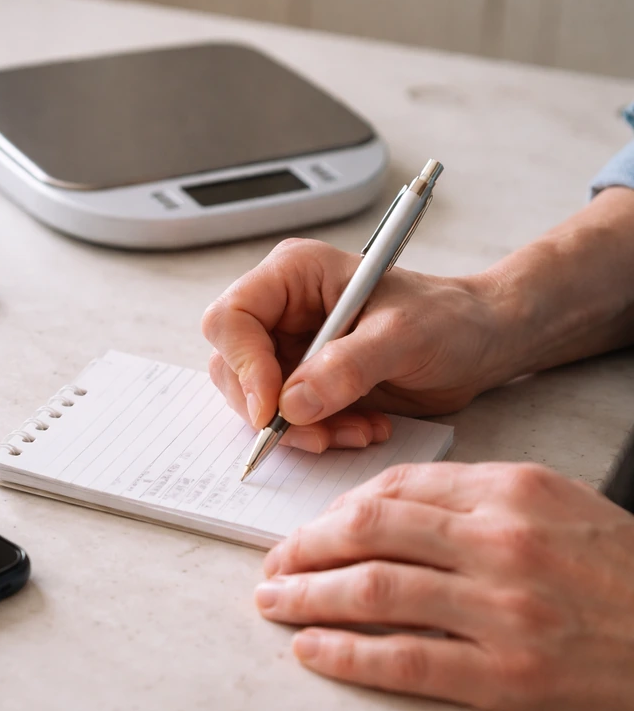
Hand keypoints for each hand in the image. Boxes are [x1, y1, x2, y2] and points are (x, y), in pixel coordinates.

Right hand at [201, 239, 509, 451]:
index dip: (243, 365)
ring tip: (357, 430)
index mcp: (294, 275)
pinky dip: (317, 435)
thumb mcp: (404, 336)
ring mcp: (288, 347)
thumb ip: (347, 366)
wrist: (478, 343)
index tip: (272, 409)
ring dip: (298, 429)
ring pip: (253, 400)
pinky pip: (285, 419)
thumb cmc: (448, 318)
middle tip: (318, 434)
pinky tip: (362, 428)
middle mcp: (281, 309)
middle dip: (269, 409)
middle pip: (231, 364)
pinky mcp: (302, 382)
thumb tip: (291, 404)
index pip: (231, 318)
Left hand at [255, 461, 633, 710]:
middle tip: (274, 561)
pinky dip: (346, 653)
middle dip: (306, 546)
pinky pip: (404, 658)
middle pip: (371, 531)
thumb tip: (389, 507)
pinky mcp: (507, 674)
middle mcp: (502, 541)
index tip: (313, 528)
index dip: (338, 508)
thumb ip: (477, 500)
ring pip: (374, 589)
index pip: (397, 487)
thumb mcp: (558, 507)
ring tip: (273, 600)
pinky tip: (311, 648)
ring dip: (308, 595)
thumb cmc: (623, 574)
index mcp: (512, 491)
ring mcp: (503, 608)